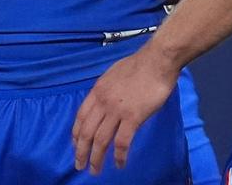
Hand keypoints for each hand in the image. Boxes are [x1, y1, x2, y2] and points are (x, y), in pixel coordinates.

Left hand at [71, 46, 178, 174]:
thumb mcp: (112, 75)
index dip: (76, 133)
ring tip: (95, 170)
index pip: (81, 116)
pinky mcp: (133, 118)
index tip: (75, 145)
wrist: (156, 62)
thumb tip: (103, 102)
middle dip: (81, 151)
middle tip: (80, 165)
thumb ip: (105, 90)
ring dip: (96, 157)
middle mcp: (103, 102)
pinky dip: (119, 155)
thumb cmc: (138, 65)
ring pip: (101, 139)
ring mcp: (117, 110)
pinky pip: (122, 141)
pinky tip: (119, 164)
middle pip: (87, 131)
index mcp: (97, 91)